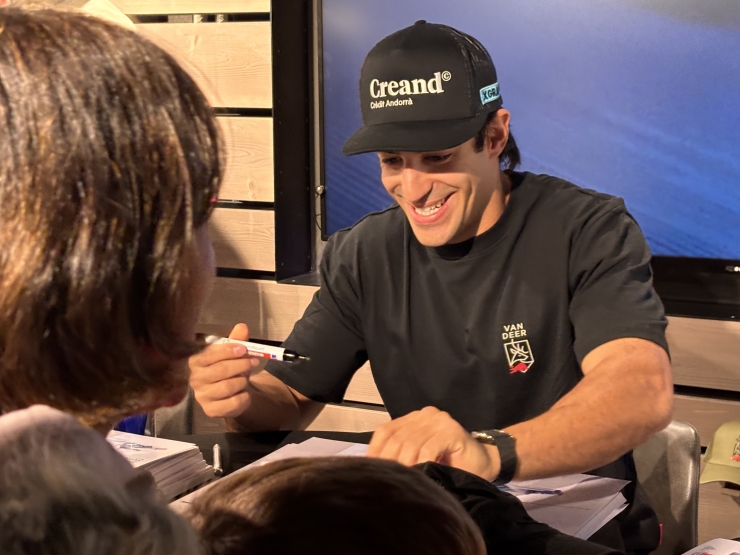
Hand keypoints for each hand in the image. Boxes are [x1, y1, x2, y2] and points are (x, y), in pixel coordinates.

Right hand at [189, 323, 260, 417]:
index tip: (244, 349)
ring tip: (245, 378)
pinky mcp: (211, 411)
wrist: (233, 393)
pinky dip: (244, 396)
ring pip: (227, 386)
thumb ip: (237, 340)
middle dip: (240, 364)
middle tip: (254, 362)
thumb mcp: (234, 353)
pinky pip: (233, 402)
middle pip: (220, 370)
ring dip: (242, 380)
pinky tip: (244, 393)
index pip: (209, 355)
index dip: (228, 351)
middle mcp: (195, 379)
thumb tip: (242, 326)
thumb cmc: (230, 369)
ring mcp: (202, 396)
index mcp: (196, 361)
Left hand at [366, 406, 500, 480]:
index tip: (368, 470)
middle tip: (387, 479)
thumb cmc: (451, 463)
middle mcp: (424, 414)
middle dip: (388, 460)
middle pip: (396, 437)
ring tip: (403, 480)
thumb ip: (402, 454)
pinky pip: (429, 447)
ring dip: (405, 464)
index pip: (385, 430)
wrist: (486, 463)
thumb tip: (374, 468)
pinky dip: (422, 463)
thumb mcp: (421, 456)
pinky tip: (420, 474)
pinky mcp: (451, 430)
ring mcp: (438, 420)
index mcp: (413, 419)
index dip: (375, 450)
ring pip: (411, 443)